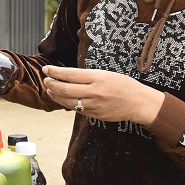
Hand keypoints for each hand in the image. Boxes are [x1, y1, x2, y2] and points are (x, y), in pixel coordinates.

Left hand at [41, 65, 164, 124]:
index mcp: (98, 78)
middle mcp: (95, 92)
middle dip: (52, 84)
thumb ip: (88, 76)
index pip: (70, 74)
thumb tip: (68, 76)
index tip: (46, 69)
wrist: (138, 103)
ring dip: (56, 96)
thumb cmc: (124, 85)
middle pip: (66, 89)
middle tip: (46, 80)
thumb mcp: (106, 74)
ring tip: (51, 90)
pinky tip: (63, 99)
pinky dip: (68, 104)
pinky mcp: (95, 115)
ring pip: (69, 102)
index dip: (55, 72)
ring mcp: (94, 105)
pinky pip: (77, 109)